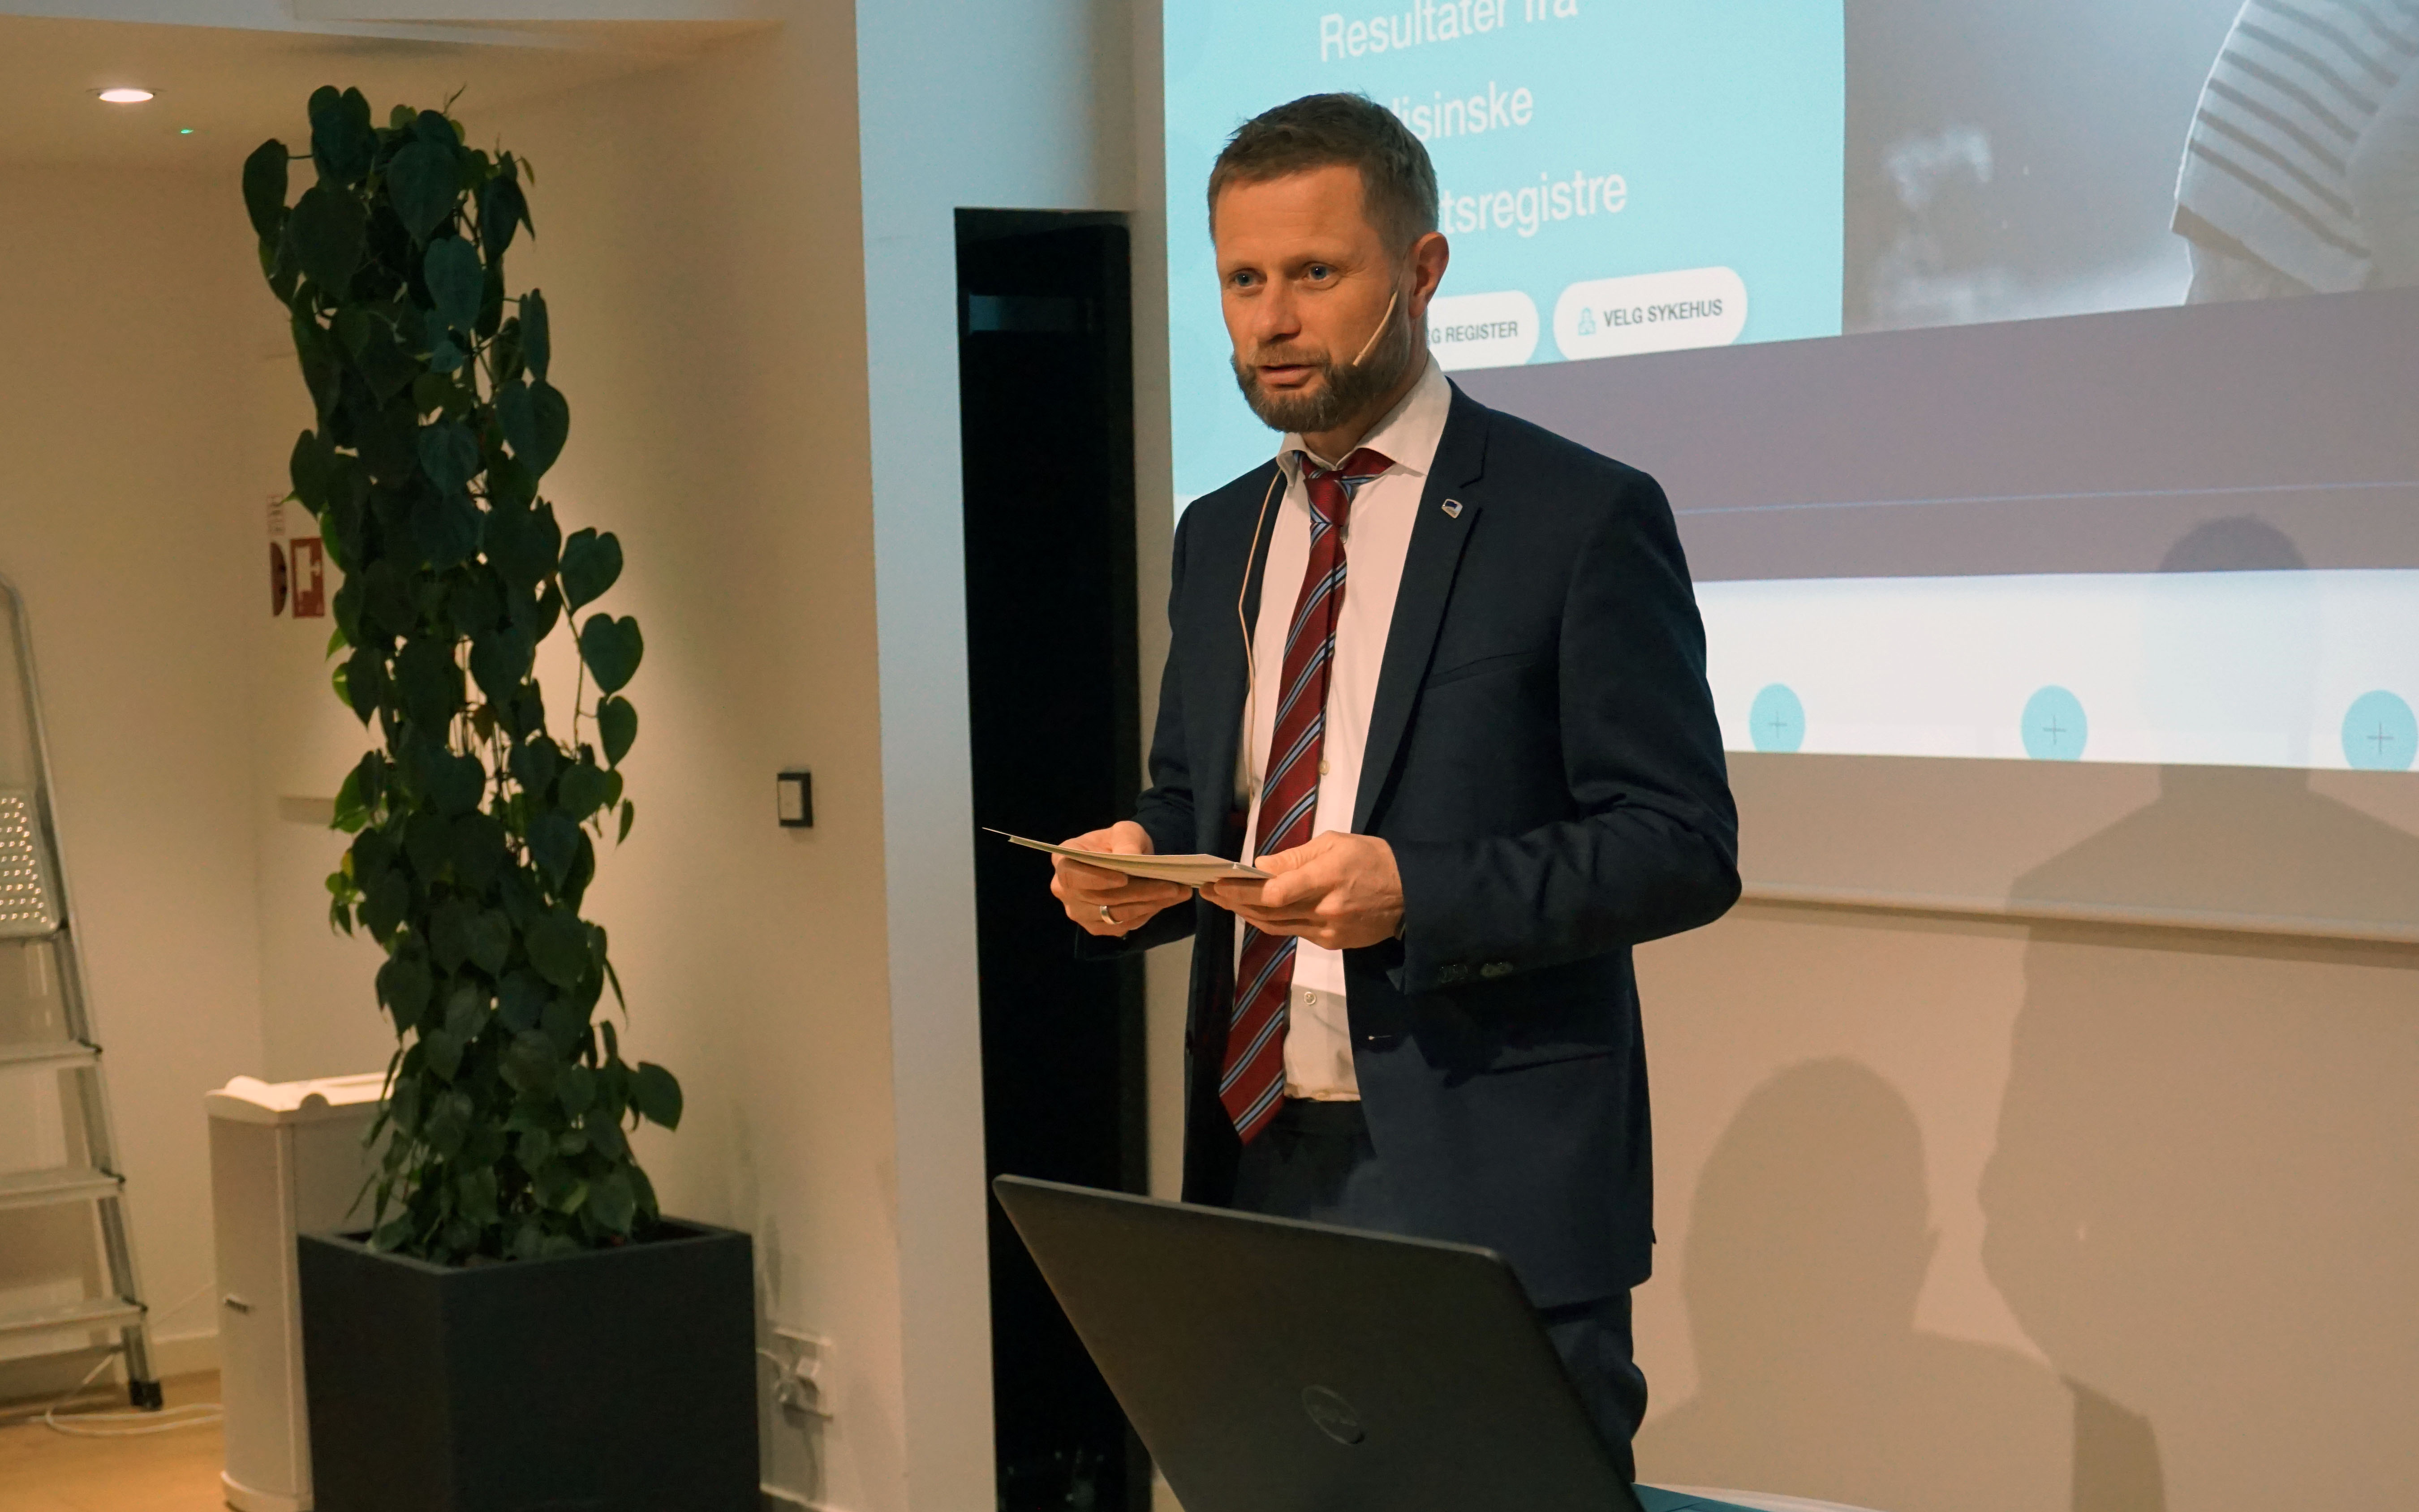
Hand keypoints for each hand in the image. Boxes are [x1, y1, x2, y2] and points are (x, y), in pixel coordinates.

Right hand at [1051, 821, 1190, 936]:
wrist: (1126, 859)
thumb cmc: (1120, 842)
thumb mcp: (1125, 831)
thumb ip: (1126, 841)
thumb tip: (1130, 857)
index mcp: (1063, 861)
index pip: (1072, 875)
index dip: (1096, 879)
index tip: (1124, 877)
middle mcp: (1064, 891)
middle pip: (1099, 898)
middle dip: (1138, 892)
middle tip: (1171, 886)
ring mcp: (1079, 912)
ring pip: (1113, 914)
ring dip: (1148, 905)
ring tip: (1176, 893)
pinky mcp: (1097, 927)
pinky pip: (1122, 926)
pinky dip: (1146, 914)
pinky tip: (1165, 902)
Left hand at [1201, 831, 1402, 949]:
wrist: (1411, 894)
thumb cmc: (1371, 859)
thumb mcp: (1335, 844)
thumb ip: (1295, 857)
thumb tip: (1259, 866)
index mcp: (1328, 878)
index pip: (1276, 892)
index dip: (1243, 890)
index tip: (1218, 881)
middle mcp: (1326, 909)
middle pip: (1269, 911)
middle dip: (1234, 901)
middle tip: (1209, 891)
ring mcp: (1328, 930)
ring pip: (1276, 926)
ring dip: (1246, 914)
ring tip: (1224, 901)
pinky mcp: (1331, 942)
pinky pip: (1293, 932)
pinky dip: (1271, 921)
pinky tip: (1255, 911)